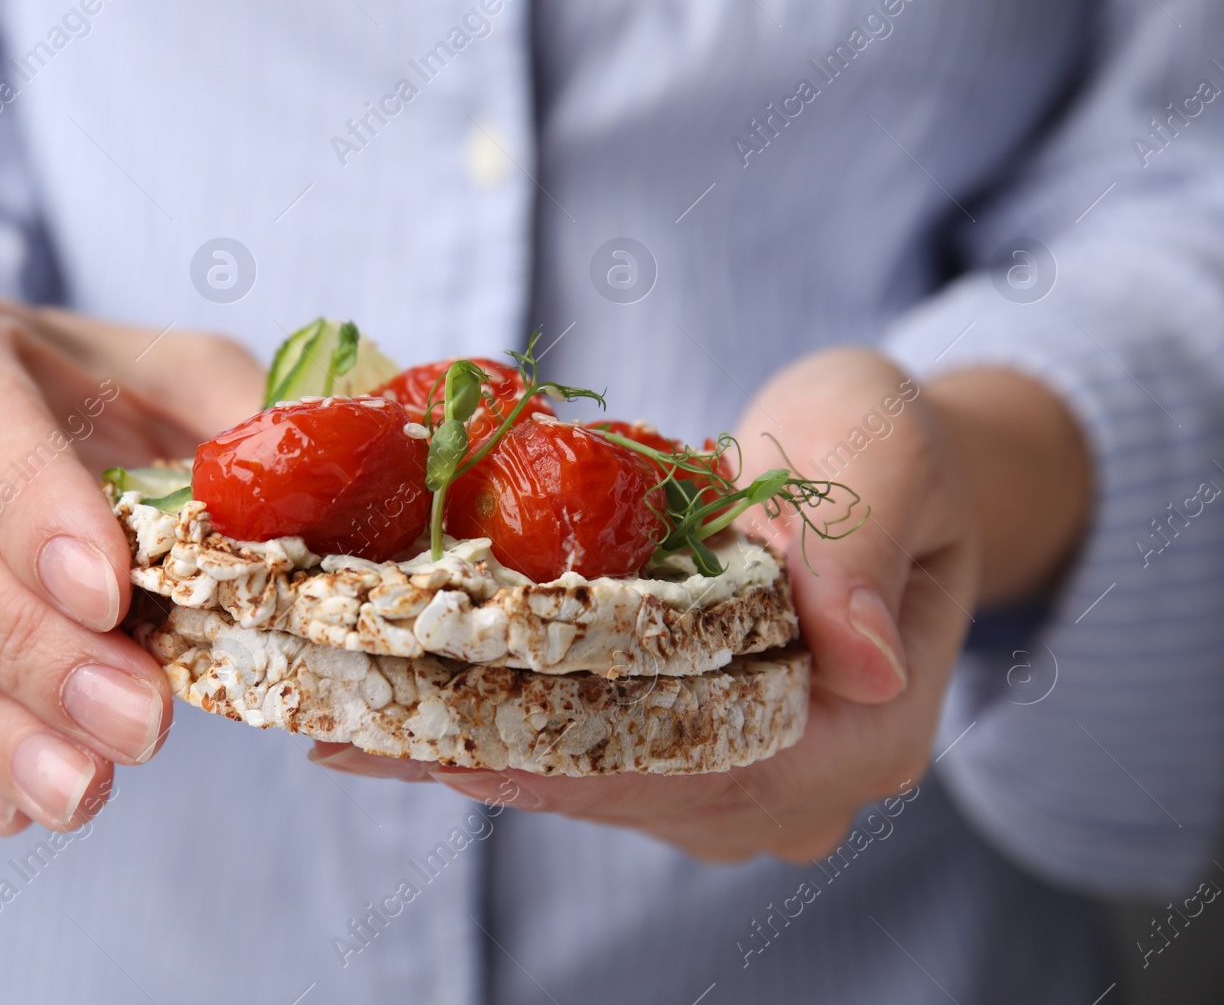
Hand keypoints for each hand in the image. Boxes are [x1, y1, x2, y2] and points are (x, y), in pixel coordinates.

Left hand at [313, 347, 1089, 861]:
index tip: (461, 746)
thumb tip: (855, 658)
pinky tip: (392, 721)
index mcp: (868, 728)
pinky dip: (494, 734)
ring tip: (347, 723)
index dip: (584, 760)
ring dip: (474, 752)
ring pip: (597, 782)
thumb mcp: (883, 450)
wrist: (878, 465)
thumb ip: (862, 546)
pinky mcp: (689, 749)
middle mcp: (802, 782)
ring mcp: (743, 778)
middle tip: (355, 729)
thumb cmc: (886, 445)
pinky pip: (585, 756)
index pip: (716, 764)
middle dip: (494, 757)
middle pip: (635, 788)